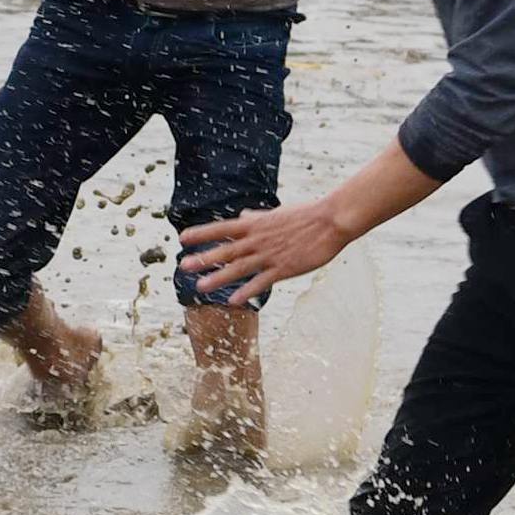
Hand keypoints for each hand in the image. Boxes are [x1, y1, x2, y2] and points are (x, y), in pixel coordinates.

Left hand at [177, 199, 352, 305]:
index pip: (222, 227)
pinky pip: (262, 282)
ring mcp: (271, 254)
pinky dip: (247, 291)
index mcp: (255, 223)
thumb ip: (257, 217)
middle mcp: (258, 239)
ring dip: (219, 277)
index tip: (183, 238)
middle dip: (204, 258)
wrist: (332, 221)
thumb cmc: (307, 214)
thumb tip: (243, 214)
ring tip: (200, 286)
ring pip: (240, 268)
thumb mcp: (277, 213)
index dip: (202, 232)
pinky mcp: (285, 268)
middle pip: (226, 250)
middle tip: (183, 266)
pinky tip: (233, 301)